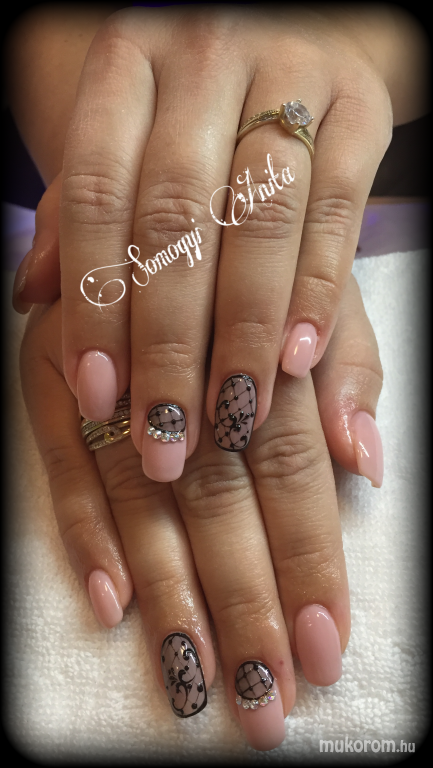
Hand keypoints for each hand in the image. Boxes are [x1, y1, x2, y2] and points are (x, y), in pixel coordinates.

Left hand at [10, 5, 424, 482]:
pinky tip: (295, 360)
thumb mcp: (120, 149)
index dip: (95, 305)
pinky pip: (338, 208)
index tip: (98, 398)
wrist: (275, 46)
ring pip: (260, 219)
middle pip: (177, 217)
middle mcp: (204, 55)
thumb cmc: (183, 119)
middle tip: (166, 436)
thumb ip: (75, 219)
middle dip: (169, 343)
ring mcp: (290, 71)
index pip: (94, 195)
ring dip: (244, 333)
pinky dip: (316, 291)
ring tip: (230, 416)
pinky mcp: (360, 105)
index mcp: (125, 61)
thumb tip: (27, 298)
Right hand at [20, 274, 382, 750]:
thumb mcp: (317, 297)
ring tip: (196, 681)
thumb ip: (347, 372)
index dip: (309, 556)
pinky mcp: (49, 375)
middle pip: (219, 497)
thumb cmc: (253, 264)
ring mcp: (108, 370)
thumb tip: (366, 464)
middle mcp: (184, 362)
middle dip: (245, 601)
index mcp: (258, 342)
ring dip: (170, 593)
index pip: (291, 465)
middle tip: (264, 699)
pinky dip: (84, 534)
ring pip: (142, 497)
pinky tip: (112, 604)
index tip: (326, 645)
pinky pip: (63, 463)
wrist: (156, 198)